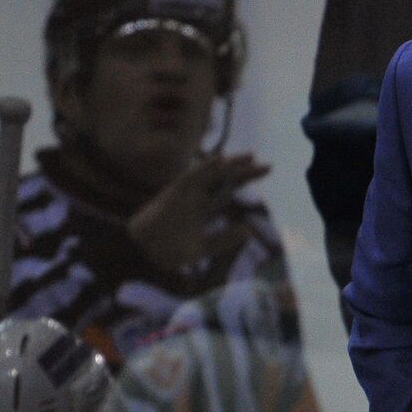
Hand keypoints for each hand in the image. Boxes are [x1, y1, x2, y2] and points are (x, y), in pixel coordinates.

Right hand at [127, 152, 270, 273]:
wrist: (144, 254)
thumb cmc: (169, 251)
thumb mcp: (203, 248)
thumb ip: (223, 240)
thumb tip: (247, 230)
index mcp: (204, 208)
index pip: (229, 190)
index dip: (246, 180)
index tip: (266, 172)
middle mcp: (197, 197)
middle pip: (224, 180)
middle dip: (244, 172)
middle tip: (267, 166)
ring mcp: (186, 195)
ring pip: (211, 175)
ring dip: (229, 166)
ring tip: (250, 158)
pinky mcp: (173, 194)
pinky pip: (190, 178)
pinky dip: (204, 169)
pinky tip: (219, 161)